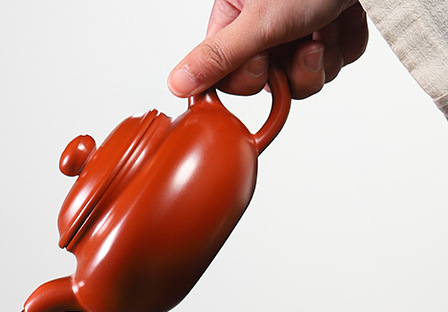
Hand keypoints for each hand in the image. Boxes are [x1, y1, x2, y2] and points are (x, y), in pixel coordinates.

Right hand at [168, 0, 368, 99]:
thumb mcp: (260, 19)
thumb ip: (219, 57)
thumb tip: (176, 83)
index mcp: (236, 17)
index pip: (228, 77)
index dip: (252, 78)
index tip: (266, 62)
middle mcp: (265, 23)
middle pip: (272, 82)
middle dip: (295, 69)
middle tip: (306, 41)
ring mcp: (300, 27)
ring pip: (306, 75)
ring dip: (325, 55)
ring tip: (328, 22)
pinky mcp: (332, 27)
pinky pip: (338, 59)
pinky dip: (347, 41)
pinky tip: (345, 16)